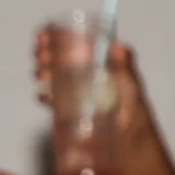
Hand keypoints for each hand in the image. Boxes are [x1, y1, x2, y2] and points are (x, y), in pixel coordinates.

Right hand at [33, 27, 154, 148]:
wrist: (129, 137)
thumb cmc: (134, 106)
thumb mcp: (131, 83)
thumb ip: (125, 65)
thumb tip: (118, 46)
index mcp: (95, 60)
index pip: (71, 42)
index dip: (54, 36)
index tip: (43, 37)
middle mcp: (83, 73)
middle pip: (57, 57)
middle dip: (44, 54)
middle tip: (41, 57)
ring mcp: (74, 91)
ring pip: (52, 76)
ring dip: (42, 72)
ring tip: (41, 75)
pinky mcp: (69, 109)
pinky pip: (52, 99)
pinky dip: (44, 96)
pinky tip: (43, 96)